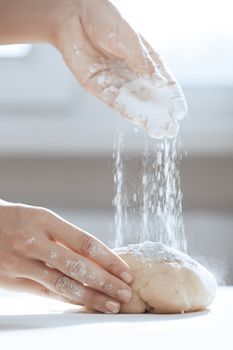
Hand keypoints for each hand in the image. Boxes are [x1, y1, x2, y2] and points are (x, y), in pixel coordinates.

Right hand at [0, 200, 132, 312]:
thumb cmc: (15, 220)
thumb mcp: (39, 218)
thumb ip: (63, 238)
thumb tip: (95, 257)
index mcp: (45, 219)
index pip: (85, 243)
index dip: (109, 260)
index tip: (125, 271)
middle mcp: (34, 241)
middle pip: (78, 266)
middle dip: (106, 282)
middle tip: (126, 292)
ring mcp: (21, 262)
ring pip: (63, 284)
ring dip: (90, 297)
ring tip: (111, 304)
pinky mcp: (11, 280)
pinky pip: (45, 292)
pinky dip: (67, 299)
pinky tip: (83, 305)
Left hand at [54, 0, 187, 137]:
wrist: (74, 16)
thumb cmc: (104, 20)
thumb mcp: (129, 40)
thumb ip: (142, 62)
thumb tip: (160, 83)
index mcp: (144, 61)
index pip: (163, 83)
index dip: (172, 98)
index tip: (181, 112)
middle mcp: (132, 75)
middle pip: (150, 99)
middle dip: (161, 115)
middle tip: (172, 130)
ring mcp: (116, 83)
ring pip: (135, 105)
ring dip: (146, 120)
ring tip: (159, 132)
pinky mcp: (99, 89)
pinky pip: (115, 103)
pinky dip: (128, 113)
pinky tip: (139, 122)